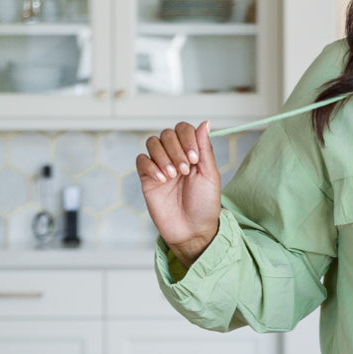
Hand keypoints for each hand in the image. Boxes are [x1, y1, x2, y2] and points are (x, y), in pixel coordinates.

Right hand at [136, 120, 220, 265]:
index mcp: (192, 153)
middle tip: (184, 170)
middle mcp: (175, 156)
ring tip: (173, 176)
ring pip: (153, 143)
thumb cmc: (205, 205)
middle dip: (176, 149)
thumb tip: (205, 122)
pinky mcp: (148, 178)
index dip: (187, 138)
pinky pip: (142, 161)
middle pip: (167, 134)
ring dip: (163, 156)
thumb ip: (205, 148)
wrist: (192, 231)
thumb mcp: (210, 175)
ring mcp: (160, 166)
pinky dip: (150, 166)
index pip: (184, 129)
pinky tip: (161, 179)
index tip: (194, 158)